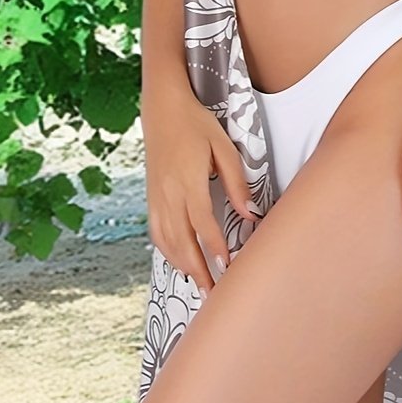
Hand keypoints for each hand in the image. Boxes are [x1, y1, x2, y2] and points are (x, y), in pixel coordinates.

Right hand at [143, 86, 258, 295]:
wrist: (161, 108)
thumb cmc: (195, 123)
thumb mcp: (223, 146)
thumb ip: (237, 182)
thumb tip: (250, 213)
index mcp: (188, 181)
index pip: (203, 224)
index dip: (215, 249)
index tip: (229, 268)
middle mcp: (168, 193)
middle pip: (182, 241)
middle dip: (199, 271)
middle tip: (214, 294)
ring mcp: (156, 197)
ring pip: (167, 241)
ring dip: (183, 266)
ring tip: (200, 285)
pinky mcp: (151, 197)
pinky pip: (157, 232)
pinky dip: (169, 252)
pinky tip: (180, 262)